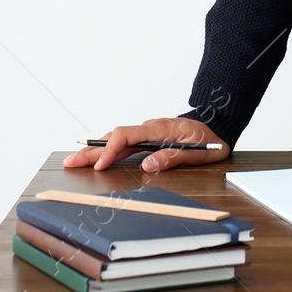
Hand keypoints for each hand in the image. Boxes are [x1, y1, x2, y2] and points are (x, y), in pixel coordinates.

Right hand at [63, 118, 230, 173]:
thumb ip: (172, 157)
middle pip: (115, 136)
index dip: (110, 150)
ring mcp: (148, 132)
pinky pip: (124, 142)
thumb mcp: (198, 152)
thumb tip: (147, 166)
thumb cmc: (210, 139)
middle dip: (92, 151)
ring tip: (76, 160)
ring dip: (96, 150)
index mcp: (159, 128)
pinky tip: (97, 155)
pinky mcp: (148, 138)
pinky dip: (107, 148)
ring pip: (117, 139)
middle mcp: (149, 128)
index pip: (126, 136)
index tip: (98, 166)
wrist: (220, 124)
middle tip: (71, 162)